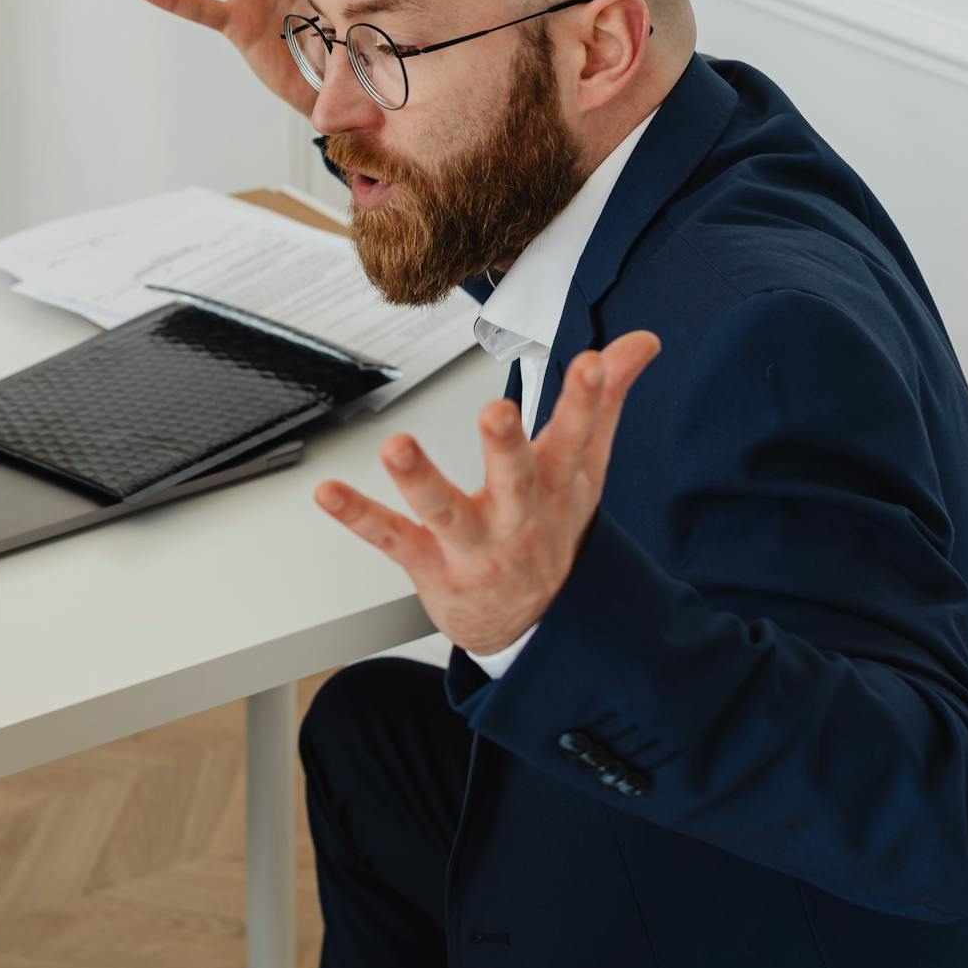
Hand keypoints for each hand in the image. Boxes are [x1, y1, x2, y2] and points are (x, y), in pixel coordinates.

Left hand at [312, 332, 664, 656]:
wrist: (533, 624)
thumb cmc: (552, 531)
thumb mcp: (586, 468)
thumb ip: (605, 400)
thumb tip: (639, 343)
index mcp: (559, 486)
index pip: (579, 435)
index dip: (586, 398)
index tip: (588, 361)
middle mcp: (518, 517)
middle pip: (517, 480)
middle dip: (506, 447)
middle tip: (495, 411)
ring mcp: (473, 545)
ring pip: (446, 512)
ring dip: (421, 480)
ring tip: (397, 447)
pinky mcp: (430, 564)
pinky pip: (391, 539)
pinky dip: (358, 517)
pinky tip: (327, 493)